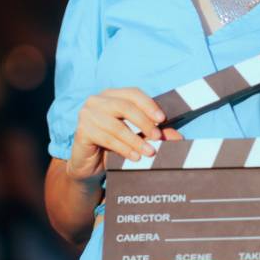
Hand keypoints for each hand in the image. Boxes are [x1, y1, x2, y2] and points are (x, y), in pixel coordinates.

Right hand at [66, 87, 182, 183]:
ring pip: (116, 125)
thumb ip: (154, 134)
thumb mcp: (136, 138)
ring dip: (136, 140)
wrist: (88, 166)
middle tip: (158, 137)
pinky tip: (134, 157)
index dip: (148, 105)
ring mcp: (87, 114)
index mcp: (111, 95)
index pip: (132, 93)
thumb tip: (177, 137)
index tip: (163, 119)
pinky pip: (107, 138)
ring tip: (149, 152)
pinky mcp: (82, 131)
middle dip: (144, 122)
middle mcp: (97, 101)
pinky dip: (124, 148)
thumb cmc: (113, 147)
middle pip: (125, 106)